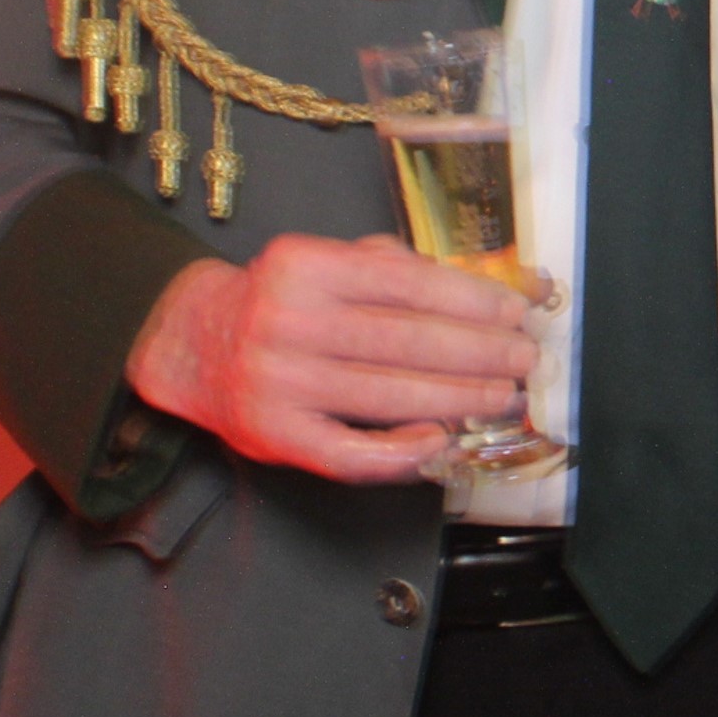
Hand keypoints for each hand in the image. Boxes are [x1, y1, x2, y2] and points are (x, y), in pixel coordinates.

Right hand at [125, 232, 543, 482]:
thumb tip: (496, 285)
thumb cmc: (281, 301)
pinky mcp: (275, 434)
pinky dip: (402, 453)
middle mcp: (288, 322)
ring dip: (458, 400)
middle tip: (524, 360)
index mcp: (308, 267)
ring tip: (502, 397)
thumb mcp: (329, 263)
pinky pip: (351, 453)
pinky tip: (441, 441)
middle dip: (479, 353)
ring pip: (388, 396)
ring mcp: (280, 382)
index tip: (518, 313)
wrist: (194, 344)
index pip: (408, 286)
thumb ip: (399, 269)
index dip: (473, 302)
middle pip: (406, 342)